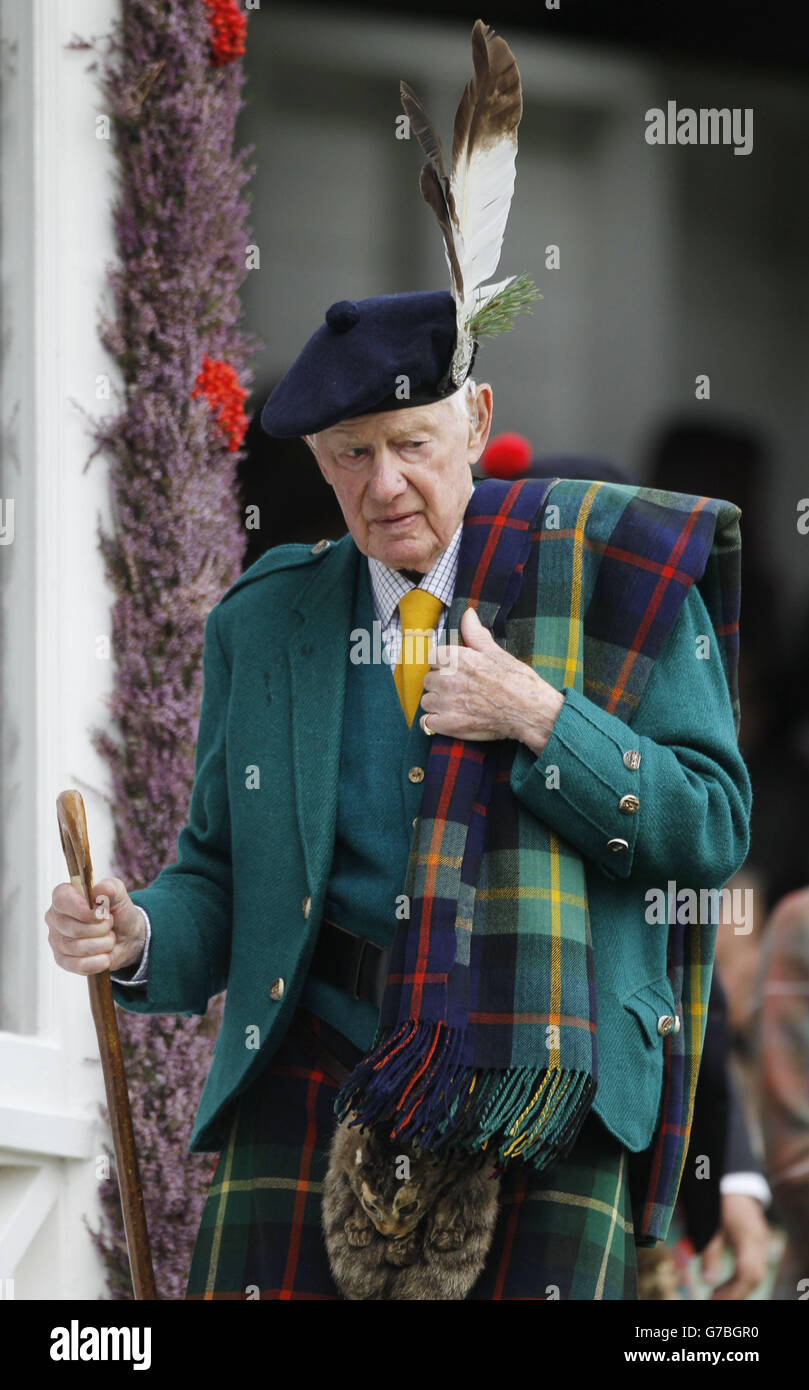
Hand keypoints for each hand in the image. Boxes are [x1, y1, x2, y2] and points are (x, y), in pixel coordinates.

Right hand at [45, 876, 145, 975]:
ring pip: (77, 948)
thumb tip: (100, 890)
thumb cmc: (117, 912)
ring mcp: (57, 940)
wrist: (126, 937)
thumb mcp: (119, 894)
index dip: (82, 908)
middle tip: (110, 924)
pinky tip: (107, 955)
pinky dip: (99, 961)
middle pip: (74, 928)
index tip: (100, 913)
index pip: (62, 900)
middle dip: (100, 928)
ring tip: (109, 938)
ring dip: (103, 944)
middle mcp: (55, 918)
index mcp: (64, 896)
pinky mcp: (62, 960)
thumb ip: (111, 888)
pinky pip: (79, 965)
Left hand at [420, 607, 564, 752]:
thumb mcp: (496, 652)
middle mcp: (449, 680)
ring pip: (427, 701)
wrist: (530, 711)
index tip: (454, 670)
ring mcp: (448, 703)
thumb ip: (475, 633)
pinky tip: (451, 719)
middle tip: (458, 689)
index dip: (442, 664)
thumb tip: (468, 613)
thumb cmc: (517, 681)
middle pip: (428, 680)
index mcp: (458, 659)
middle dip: (440, 684)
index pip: (432, 657)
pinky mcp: (449, 725)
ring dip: (437, 703)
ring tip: (455, 705)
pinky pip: (428, 722)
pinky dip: (437, 722)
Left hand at [700, 1192, 770, 1298]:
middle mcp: (759, 1241)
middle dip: (735, 1294)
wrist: (736, 1181)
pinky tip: (726, 1284)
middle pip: (754, 1277)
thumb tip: (706, 1281)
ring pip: (757, 1273)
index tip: (713, 1299)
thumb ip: (710, 1252)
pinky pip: (756, 1266)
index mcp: (747, 1236)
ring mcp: (762, 1241)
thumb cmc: (720, 1200)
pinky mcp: (759, 1241)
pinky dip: (742, 1279)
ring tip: (716, 1295)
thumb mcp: (711, 1224)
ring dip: (738, 1288)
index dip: (732, 1291)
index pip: (746, 1273)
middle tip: (713, 1300)